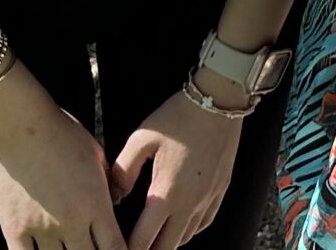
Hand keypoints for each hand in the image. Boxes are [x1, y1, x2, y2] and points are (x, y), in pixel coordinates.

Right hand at [0, 96, 128, 249]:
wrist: (20, 126)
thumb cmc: (61, 134)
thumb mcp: (97, 155)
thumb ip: (108, 183)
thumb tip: (115, 199)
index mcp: (96, 204)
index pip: (116, 248)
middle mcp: (71, 223)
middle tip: (91, 249)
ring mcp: (42, 230)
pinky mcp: (15, 230)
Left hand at [113, 88, 245, 249]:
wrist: (218, 101)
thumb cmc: (178, 117)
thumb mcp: (142, 138)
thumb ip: (123, 170)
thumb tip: (114, 195)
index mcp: (166, 193)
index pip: (143, 240)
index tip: (117, 249)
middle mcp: (189, 203)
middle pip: (166, 247)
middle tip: (132, 248)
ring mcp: (208, 198)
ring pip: (185, 238)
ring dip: (167, 244)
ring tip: (152, 242)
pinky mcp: (220, 190)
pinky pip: (203, 224)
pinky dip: (188, 232)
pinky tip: (179, 227)